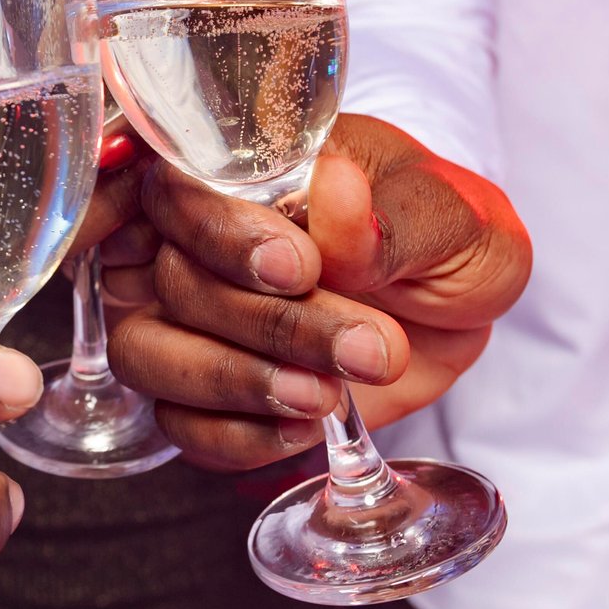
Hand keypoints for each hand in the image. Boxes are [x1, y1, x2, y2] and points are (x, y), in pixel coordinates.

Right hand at [106, 114, 531, 470]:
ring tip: (324, 396)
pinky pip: (177, 424)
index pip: (178, 188)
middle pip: (172, 280)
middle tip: (365, 348)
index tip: (300, 269)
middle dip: (268, 324)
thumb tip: (335, 191)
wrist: (459, 309)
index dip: (222, 232)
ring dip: (237, 382)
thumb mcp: (450, 219)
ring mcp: (188, 318)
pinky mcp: (202, 393)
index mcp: (241, 172)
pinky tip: (305, 427)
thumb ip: (389, 216)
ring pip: (149, 354)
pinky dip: (237, 435)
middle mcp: (195, 241)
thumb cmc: (445, 238)